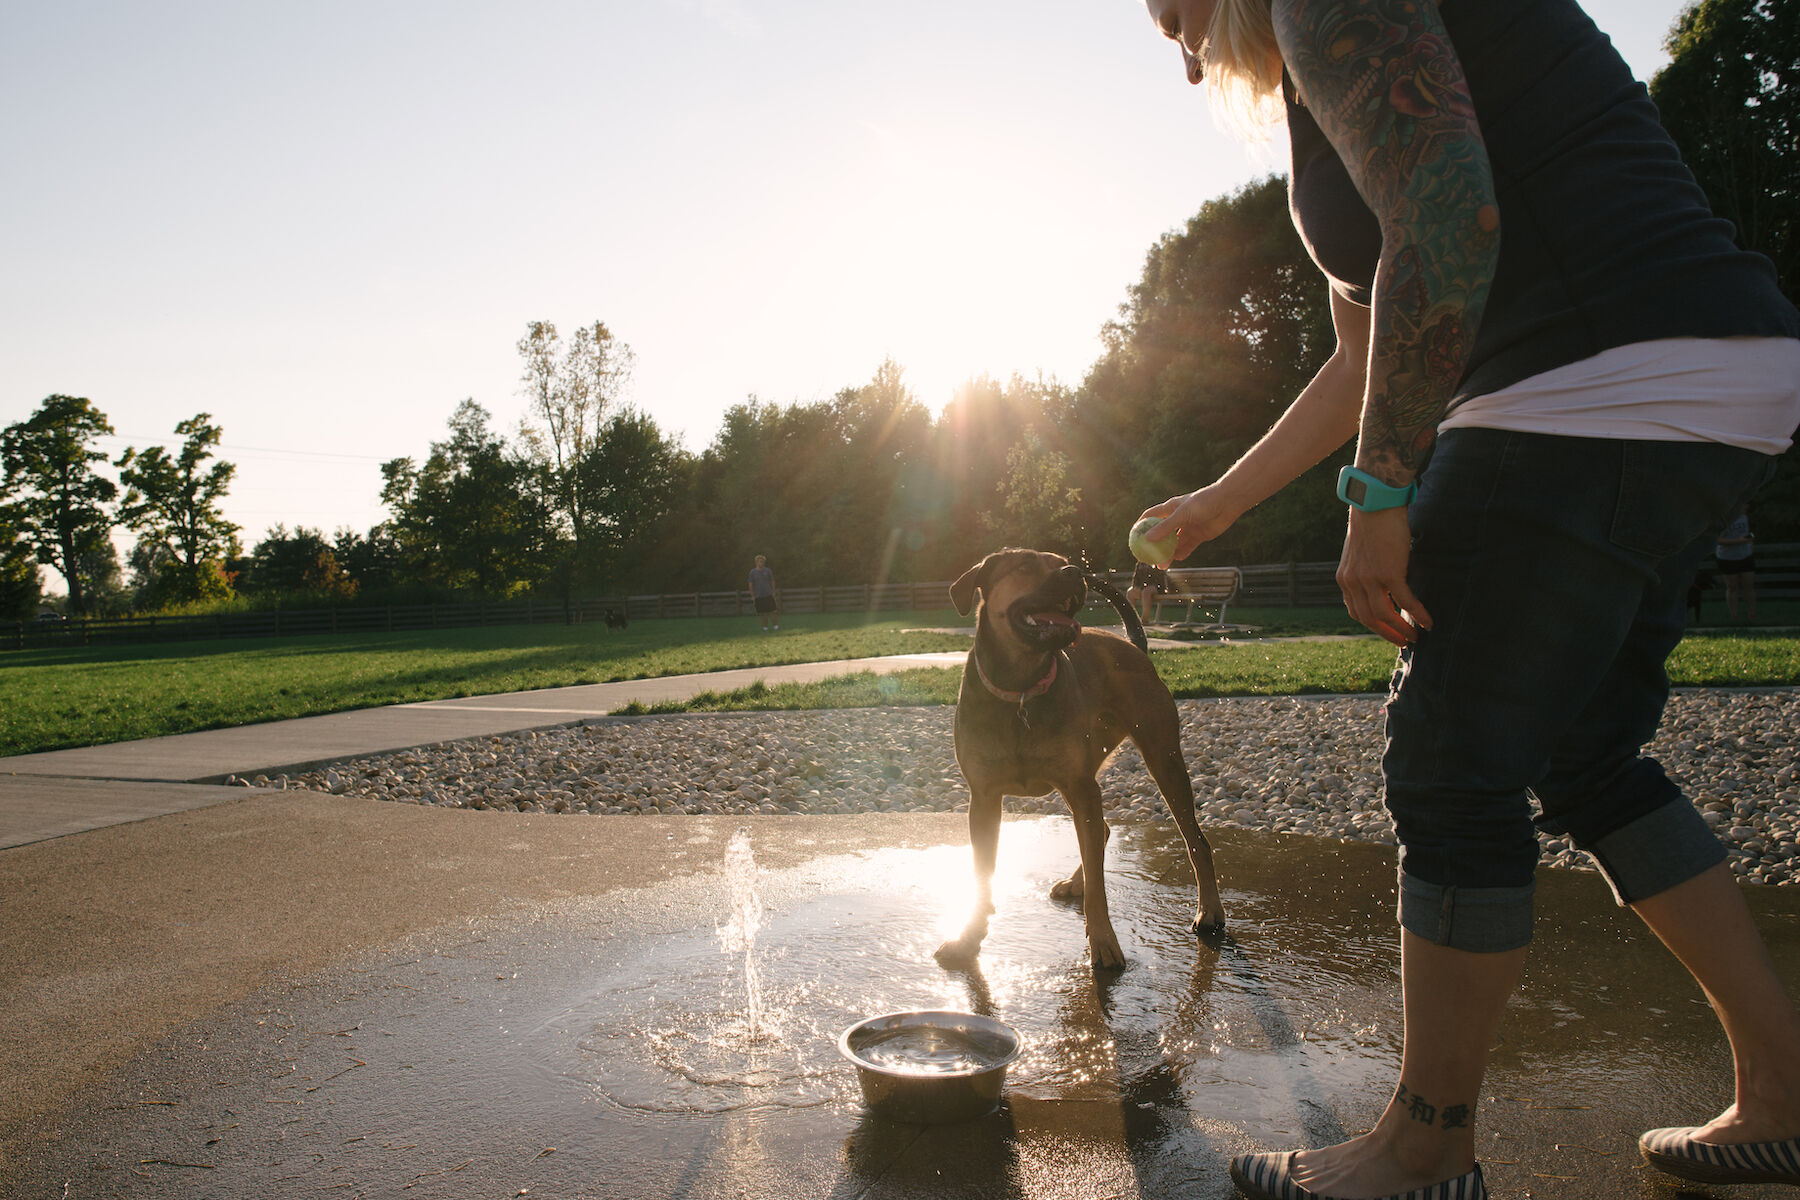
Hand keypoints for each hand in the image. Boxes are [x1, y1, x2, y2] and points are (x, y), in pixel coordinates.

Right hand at [1139, 485, 1243, 563]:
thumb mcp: (1181, 515)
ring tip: (1162, 565)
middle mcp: (1178, 518)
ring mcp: (1188, 527)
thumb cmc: (1203, 502)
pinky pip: (1188, 546)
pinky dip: (1183, 553)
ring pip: (1175, 543)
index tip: (1133, 537)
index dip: (1141, 526)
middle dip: (1154, 546)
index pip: (1151, 517)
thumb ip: (1165, 527)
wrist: (1227, 502)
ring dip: (1168, 553)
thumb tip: (1147, 539)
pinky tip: (1178, 559)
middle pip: (1162, 534)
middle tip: (1147, 557)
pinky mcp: (1199, 535)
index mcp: (1171, 508)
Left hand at [1337, 507, 1431, 646]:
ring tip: (1415, 637)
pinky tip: (1428, 622)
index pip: (1356, 612)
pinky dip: (1417, 615)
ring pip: (1385, 615)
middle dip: (1388, 634)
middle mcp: (1353, 582)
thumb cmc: (1372, 524)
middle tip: (1404, 642)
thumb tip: (1381, 584)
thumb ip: (1364, 571)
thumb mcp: (1360, 552)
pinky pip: (1405, 601)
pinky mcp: (1388, 573)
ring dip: (1402, 630)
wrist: (1376, 503)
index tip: (1387, 632)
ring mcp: (1369, 579)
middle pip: (1369, 619)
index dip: (1373, 625)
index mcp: (1345, 579)